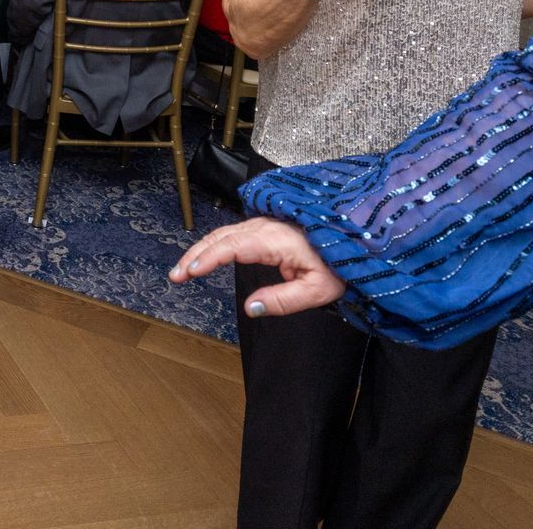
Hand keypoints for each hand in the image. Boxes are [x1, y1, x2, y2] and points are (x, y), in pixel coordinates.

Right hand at [168, 217, 344, 316]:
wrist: (357, 239)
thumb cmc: (340, 264)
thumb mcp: (318, 290)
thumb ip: (282, 300)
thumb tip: (250, 308)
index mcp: (274, 240)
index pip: (231, 247)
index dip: (207, 258)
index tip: (188, 272)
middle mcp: (265, 227)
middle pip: (220, 238)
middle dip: (194, 256)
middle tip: (175, 276)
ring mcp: (264, 224)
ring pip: (223, 234)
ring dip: (201, 250)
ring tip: (183, 270)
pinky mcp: (266, 227)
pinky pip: (232, 234)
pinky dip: (213, 245)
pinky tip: (205, 256)